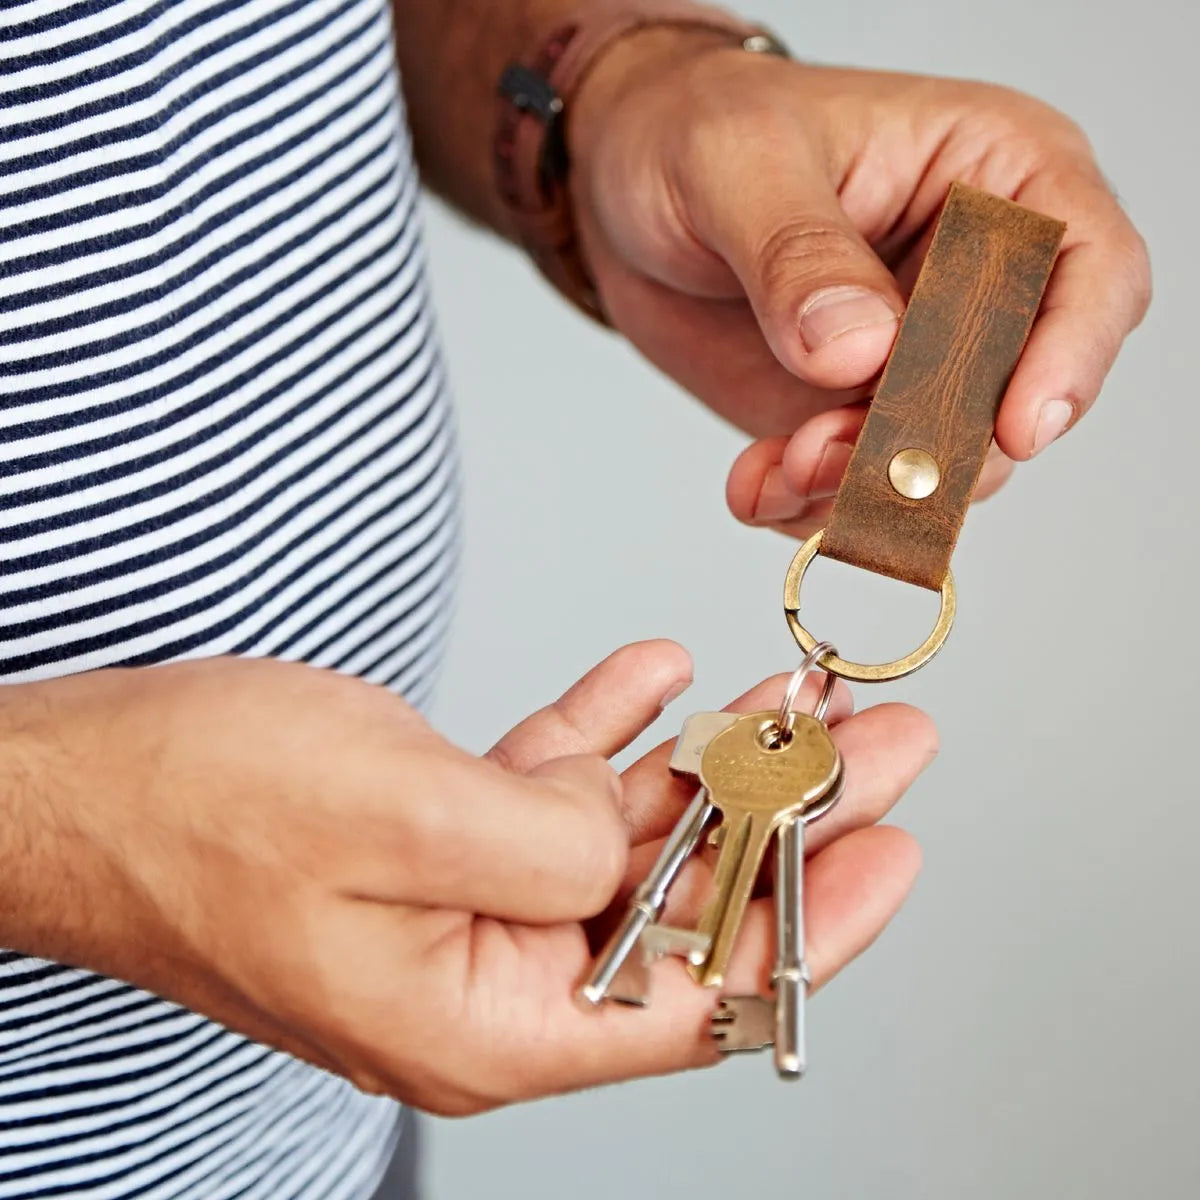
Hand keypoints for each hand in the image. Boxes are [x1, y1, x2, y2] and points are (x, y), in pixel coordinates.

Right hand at [0, 645, 933, 1113]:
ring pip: (623, 834)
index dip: (810, 922)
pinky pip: (549, 782)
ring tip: (788, 690)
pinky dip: (606, 727)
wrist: (78, 781)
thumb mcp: (398, 817)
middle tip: (873, 737)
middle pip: (679, 903)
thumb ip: (548, 840)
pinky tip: (657, 674)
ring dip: (704, 759)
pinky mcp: (431, 831)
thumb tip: (632, 834)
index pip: (698, 996)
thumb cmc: (197, 810)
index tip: (892, 845)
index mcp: (487, 1017)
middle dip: (784, 813)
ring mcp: (462, 899)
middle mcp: (488, 971)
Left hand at [569, 33, 1150, 538]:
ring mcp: (915, 360)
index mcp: (996, 176)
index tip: (1011, 428)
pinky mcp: (853, 416)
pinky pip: (860, 491)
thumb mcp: (734, 164)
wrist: (622, 194)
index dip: (1069, 358)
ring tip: (777, 467)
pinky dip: (810, 507)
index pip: (1089, 271)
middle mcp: (975, 279)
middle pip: (1014, 394)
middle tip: (828, 453)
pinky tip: (754, 484)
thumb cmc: (692, 133)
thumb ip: (800, 252)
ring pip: (940, 464)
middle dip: (932, 450)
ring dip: (863, 491)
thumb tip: (862, 350)